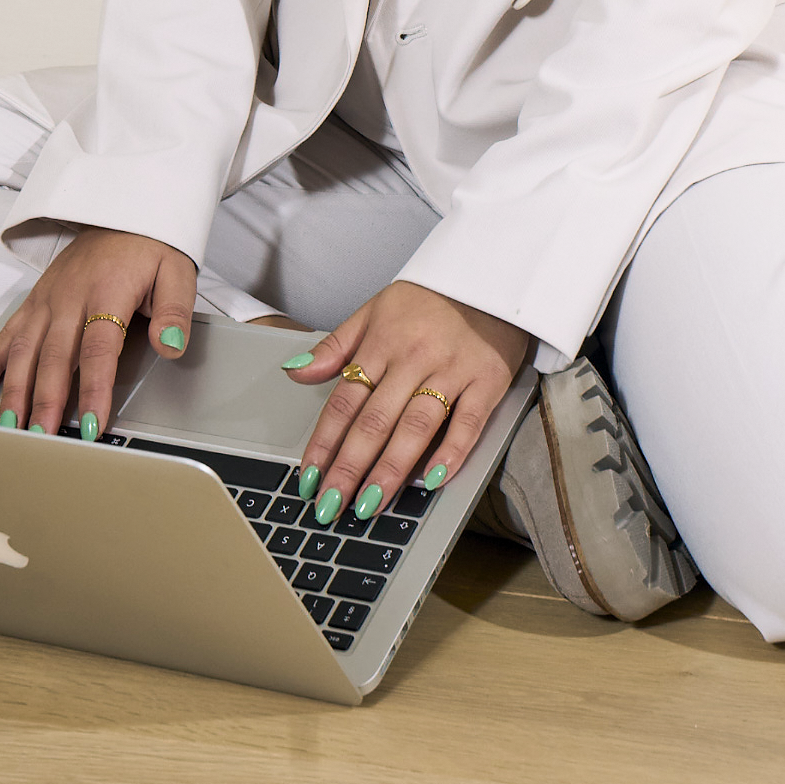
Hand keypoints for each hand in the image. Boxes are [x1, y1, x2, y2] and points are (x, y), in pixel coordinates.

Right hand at [0, 228, 197, 437]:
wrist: (124, 209)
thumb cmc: (150, 245)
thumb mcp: (177, 271)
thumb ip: (175, 310)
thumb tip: (170, 344)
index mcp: (108, 291)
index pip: (99, 349)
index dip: (93, 389)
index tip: (90, 425)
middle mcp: (71, 296)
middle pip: (54, 356)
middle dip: (46, 402)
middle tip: (42, 440)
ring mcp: (48, 298)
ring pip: (25, 349)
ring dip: (16, 391)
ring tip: (11, 428)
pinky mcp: (35, 299)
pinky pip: (8, 333)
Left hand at [283, 282, 529, 522]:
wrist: (489, 276)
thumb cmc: (428, 299)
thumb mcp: (375, 310)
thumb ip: (336, 346)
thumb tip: (295, 372)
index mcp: (383, 341)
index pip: (346, 400)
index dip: (324, 442)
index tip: (308, 479)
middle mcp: (414, 357)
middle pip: (376, 420)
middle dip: (349, 467)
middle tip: (331, 507)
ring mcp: (452, 370)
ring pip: (416, 426)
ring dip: (391, 469)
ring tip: (370, 505)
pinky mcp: (488, 380)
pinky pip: (469, 422)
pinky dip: (452, 453)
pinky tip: (433, 480)